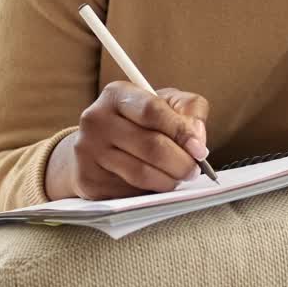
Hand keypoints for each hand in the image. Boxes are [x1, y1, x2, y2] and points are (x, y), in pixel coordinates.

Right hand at [49, 82, 210, 199]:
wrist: (95, 146)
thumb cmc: (139, 122)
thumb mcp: (166, 103)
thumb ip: (190, 109)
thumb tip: (197, 137)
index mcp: (116, 95)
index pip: (153, 111)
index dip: (181, 131)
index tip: (199, 149)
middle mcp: (96, 119)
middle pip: (151, 146)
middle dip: (181, 162)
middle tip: (193, 169)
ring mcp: (88, 150)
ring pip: (141, 173)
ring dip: (169, 180)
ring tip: (177, 177)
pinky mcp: (88, 179)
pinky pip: (129, 191)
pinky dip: (149, 191)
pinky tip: (154, 183)